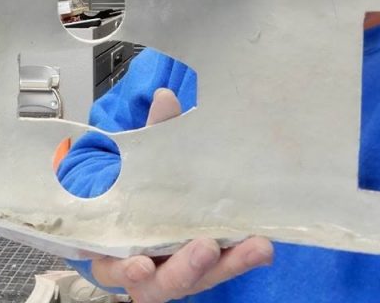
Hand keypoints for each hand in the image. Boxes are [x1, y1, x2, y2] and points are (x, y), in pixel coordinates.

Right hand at [90, 88, 273, 302]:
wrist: (147, 210)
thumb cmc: (133, 194)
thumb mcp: (137, 166)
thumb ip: (152, 135)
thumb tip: (166, 97)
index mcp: (116, 249)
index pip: (118, 265)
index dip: (127, 269)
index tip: (138, 264)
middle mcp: (145, 269)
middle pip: (162, 282)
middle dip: (185, 268)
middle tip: (206, 248)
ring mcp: (178, 271)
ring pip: (198, 279)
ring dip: (227, 265)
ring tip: (254, 248)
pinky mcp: (207, 268)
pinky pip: (224, 269)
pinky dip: (242, 259)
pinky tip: (262, 247)